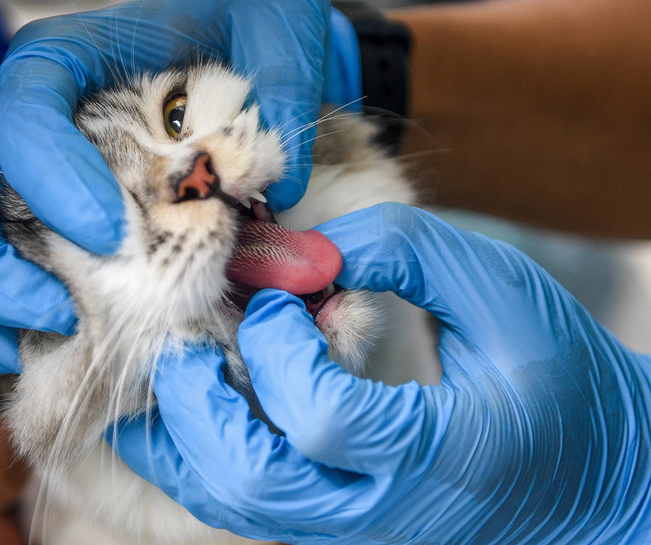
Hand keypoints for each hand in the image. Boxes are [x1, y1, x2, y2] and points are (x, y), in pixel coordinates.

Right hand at [0, 0, 359, 373]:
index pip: (22, 116)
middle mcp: (27, 128)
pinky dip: (9, 329)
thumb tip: (270, 183)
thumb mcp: (279, 12)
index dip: (49, 179)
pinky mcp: (44, 234)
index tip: (113, 234)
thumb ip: (283, 70)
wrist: (241, 68)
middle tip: (64, 312)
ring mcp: (27, 187)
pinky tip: (62, 347)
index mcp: (63, 63)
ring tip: (63, 337)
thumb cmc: (244, 35)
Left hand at [111, 203, 650, 543]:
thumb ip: (407, 253)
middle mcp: (384, 510)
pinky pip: (244, 505)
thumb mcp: (502, 293)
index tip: (281, 295)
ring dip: (179, 436)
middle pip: (248, 480)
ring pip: (231, 504)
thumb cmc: (560, 378)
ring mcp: (353, 529)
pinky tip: (189, 404)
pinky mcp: (336, 526)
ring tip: (170, 367)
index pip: (319, 417)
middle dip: (195, 401)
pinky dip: (199, 457)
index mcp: (439, 454)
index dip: (280, 346)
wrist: (591, 477)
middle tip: (189, 340)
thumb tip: (301, 245)